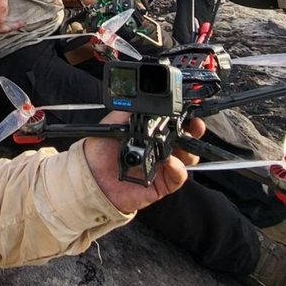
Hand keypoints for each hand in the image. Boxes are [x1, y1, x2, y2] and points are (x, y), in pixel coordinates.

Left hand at [84, 115, 203, 212]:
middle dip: (194, 131)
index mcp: (150, 134)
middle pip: (185, 139)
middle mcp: (158, 149)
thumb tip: (144, 100)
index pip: (172, 124)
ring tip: (182, 144)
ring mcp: (162, 167)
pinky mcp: (161, 184)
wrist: (90, 177)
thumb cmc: (99, 152)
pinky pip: (178, 176)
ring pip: (187, 158)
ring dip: (189, 150)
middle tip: (195, 126)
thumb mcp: (112, 124)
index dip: (183, 118)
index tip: (188, 112)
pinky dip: (178, 168)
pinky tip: (170, 162)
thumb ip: (129, 112)